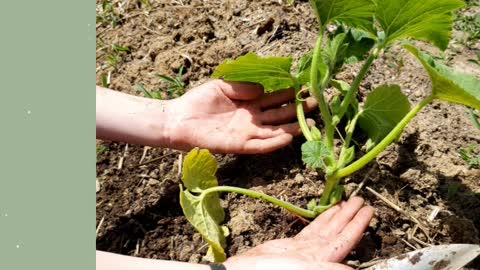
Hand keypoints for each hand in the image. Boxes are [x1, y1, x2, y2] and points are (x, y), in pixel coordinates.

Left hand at [168, 79, 316, 153]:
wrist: (178, 119)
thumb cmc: (198, 101)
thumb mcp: (222, 86)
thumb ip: (243, 88)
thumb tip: (263, 89)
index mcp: (249, 104)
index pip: (274, 99)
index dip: (290, 94)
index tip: (306, 88)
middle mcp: (251, 119)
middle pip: (279, 115)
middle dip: (297, 110)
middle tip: (316, 103)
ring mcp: (246, 133)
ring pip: (274, 131)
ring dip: (291, 128)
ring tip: (309, 122)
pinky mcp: (238, 145)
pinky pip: (259, 145)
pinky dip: (273, 143)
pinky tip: (288, 137)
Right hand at [223, 197, 373, 269]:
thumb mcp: (300, 268)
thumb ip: (327, 268)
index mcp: (320, 261)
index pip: (345, 241)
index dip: (358, 226)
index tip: (368, 210)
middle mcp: (315, 257)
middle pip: (337, 233)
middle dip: (350, 217)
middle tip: (361, 200)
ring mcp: (303, 251)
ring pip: (324, 229)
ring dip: (336, 216)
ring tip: (347, 202)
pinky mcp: (290, 246)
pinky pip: (310, 230)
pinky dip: (320, 220)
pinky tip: (326, 213)